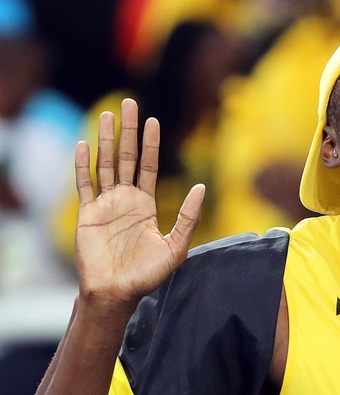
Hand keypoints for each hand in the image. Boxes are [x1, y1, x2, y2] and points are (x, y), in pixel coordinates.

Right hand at [74, 98, 203, 308]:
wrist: (117, 292)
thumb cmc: (147, 274)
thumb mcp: (176, 246)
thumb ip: (188, 217)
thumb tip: (201, 188)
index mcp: (146, 205)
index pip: (149, 166)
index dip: (151, 144)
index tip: (153, 120)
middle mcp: (125, 200)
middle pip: (127, 157)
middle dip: (128, 130)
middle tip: (129, 102)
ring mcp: (105, 205)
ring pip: (105, 164)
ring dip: (106, 139)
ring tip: (107, 114)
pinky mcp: (87, 213)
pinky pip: (84, 184)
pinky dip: (83, 165)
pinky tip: (84, 145)